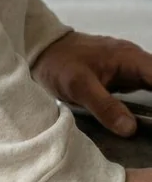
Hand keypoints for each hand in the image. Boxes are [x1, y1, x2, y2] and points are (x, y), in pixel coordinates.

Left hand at [30, 29, 151, 136]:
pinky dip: (149, 106)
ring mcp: (127, 69)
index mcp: (129, 57)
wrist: (40, 49)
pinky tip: (146, 124)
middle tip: (151, 130)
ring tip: (149, 131)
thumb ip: (104, 105)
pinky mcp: (120, 79)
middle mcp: (133, 61)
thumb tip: (131, 128)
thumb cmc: (59, 62)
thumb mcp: (78, 85)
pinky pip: (143, 92)